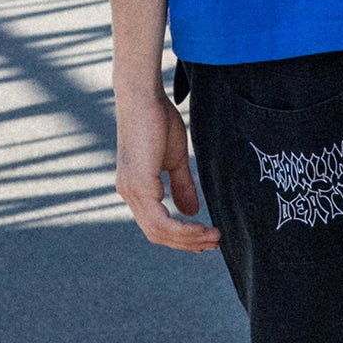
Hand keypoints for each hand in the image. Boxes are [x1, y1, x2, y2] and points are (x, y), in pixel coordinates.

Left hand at [115, 83, 220, 250]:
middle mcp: (129, 193)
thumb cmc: (157, 120)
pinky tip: (200, 227)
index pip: (156, 224)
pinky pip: (160, 221)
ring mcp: (131, 191)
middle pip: (157, 234)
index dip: (181, 236)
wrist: (144, 98)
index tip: (206, 238)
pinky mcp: (138, 185)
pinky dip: (182, 229)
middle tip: (214, 243)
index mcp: (136, 188)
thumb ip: (181, 185)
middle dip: (187, 243)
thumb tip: (191, 211)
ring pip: (159, 232)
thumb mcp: (174, 159)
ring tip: (213, 238)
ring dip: (189, 239)